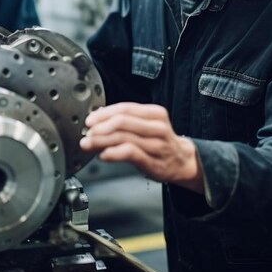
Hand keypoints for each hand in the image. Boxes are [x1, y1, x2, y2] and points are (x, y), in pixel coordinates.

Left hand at [80, 102, 203, 192]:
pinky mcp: (154, 162)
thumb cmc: (160, 142)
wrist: (183, 161)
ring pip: (124, 137)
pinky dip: (113, 153)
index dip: (104, 114)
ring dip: (102, 140)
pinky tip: (103, 154)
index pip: (125, 109)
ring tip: (89, 143)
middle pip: (123, 122)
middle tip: (88, 132)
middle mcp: (157, 127)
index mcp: (154, 113)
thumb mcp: (147, 125)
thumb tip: (98, 117)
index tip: (90, 120)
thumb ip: (126, 120)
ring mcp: (157, 145)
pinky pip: (130, 153)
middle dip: (100, 126)